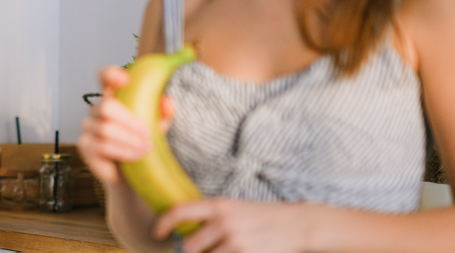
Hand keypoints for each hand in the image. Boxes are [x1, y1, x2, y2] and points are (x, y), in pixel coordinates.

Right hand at [77, 66, 175, 185]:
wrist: (133, 175)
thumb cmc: (143, 144)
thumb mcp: (158, 126)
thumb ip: (164, 113)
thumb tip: (167, 102)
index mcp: (114, 96)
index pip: (104, 77)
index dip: (110, 74)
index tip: (125, 79)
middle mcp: (97, 109)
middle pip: (105, 106)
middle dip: (129, 120)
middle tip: (147, 133)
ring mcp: (89, 127)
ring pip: (105, 129)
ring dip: (129, 140)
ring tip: (146, 148)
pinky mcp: (85, 146)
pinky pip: (102, 146)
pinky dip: (123, 151)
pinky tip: (136, 156)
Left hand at [154, 198, 313, 252]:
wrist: (297, 224)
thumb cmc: (263, 217)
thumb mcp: (236, 208)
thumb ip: (212, 217)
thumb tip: (187, 231)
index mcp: (219, 205)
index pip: (180, 211)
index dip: (164, 223)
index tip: (158, 234)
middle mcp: (224, 222)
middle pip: (191, 245)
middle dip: (194, 252)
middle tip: (206, 250)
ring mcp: (235, 241)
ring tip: (225, 250)